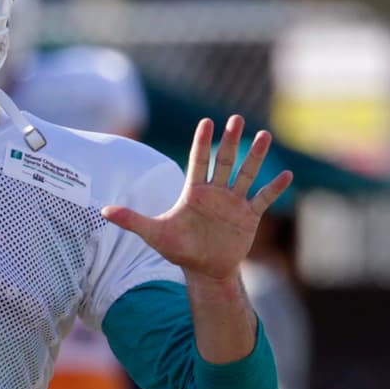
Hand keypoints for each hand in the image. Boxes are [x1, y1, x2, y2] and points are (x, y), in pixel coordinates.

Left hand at [102, 115, 292, 283]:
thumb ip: (132, 220)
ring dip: (255, 156)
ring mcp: (233, 202)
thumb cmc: (179, 250)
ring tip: (264, 135)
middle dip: (230, 140)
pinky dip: (274, 188)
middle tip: (236, 118)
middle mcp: (215, 192)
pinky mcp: (248, 217)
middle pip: (223, 161)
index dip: (201, 142)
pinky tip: (286, 174)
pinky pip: (263, 199)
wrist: (204, 270)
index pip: (198, 161)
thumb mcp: (154, 234)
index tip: (206, 121)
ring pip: (245, 174)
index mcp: (193, 192)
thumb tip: (103, 211)